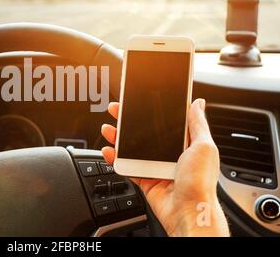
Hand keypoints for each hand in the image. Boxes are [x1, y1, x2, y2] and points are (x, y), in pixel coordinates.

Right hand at [101, 99, 229, 236]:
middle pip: (144, 133)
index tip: (139, 102)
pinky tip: (110, 150)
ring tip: (109, 128)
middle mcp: (170, 154)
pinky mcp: (145, 179)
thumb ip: (198, 124)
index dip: (151, 110)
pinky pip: (127, 166)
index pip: (165, 122)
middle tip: (117, 110)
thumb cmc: (201, 182)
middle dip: (128, 121)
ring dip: (118, 137)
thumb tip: (198, 103)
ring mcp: (155, 166)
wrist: (188, 211)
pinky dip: (116, 159)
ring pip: (132, 148)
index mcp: (185, 144)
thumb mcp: (204, 147)